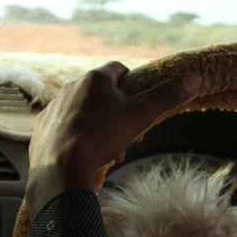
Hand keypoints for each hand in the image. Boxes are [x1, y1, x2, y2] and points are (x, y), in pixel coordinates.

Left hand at [26, 61, 200, 218]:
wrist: (62, 166)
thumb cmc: (102, 137)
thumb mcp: (141, 115)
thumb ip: (167, 95)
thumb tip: (193, 77)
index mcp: (94, 78)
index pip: (118, 69)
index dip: (133, 84)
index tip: (140, 102)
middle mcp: (71, 87)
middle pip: (101, 93)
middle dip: (117, 111)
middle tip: (129, 133)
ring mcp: (54, 107)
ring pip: (83, 111)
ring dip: (99, 125)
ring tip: (110, 149)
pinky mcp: (43, 128)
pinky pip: (64, 127)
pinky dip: (77, 137)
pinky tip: (86, 153)